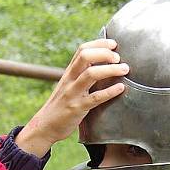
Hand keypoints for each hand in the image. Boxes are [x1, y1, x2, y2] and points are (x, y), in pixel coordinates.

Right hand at [14, 38, 127, 156]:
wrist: (45, 126)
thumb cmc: (61, 105)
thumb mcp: (69, 86)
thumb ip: (81, 76)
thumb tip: (102, 67)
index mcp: (69, 72)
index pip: (82, 50)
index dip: (99, 43)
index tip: (113, 44)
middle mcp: (70, 79)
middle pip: (85, 56)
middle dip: (104, 53)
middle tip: (118, 58)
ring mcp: (73, 93)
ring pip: (91, 74)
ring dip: (110, 70)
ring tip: (124, 69)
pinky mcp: (77, 108)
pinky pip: (95, 98)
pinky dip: (109, 91)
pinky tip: (121, 88)